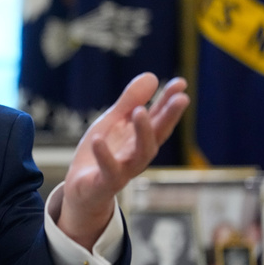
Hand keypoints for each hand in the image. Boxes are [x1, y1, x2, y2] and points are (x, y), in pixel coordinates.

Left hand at [57, 73, 189, 248]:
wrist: (81, 188)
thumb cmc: (101, 153)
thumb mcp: (113, 122)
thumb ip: (130, 101)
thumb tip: (152, 76)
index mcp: (140, 138)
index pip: (159, 118)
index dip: (170, 101)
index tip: (181, 82)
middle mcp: (138, 154)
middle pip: (158, 135)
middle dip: (170, 116)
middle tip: (182, 98)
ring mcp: (124, 169)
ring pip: (140, 154)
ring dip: (142, 133)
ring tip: (140, 112)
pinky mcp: (105, 182)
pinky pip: (108, 170)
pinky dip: (104, 155)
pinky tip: (97, 138)